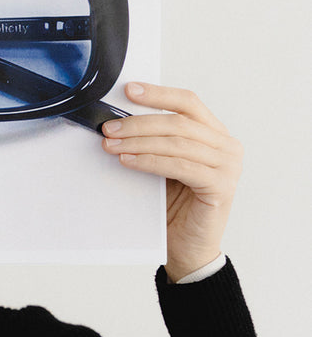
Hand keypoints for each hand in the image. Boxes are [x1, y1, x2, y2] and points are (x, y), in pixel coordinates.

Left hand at [101, 83, 242, 281]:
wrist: (185, 246)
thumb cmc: (172, 204)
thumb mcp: (161, 164)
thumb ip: (152, 141)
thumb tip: (116, 121)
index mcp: (213, 134)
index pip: (187, 102)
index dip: (157, 94)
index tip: (128, 90)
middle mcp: (226, 146)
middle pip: (178, 122)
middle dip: (138, 123)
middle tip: (108, 128)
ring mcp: (228, 167)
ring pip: (177, 142)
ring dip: (138, 142)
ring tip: (111, 145)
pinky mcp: (221, 187)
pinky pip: (180, 166)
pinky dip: (150, 161)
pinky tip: (127, 161)